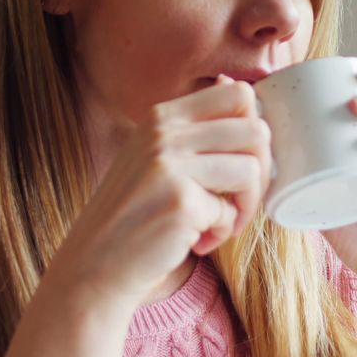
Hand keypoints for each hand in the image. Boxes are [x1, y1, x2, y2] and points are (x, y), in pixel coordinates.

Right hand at [49, 76, 271, 308]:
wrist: (93, 265)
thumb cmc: (134, 214)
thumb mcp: (154, 157)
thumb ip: (194, 130)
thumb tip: (240, 91)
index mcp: (162, 116)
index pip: (238, 93)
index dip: (255, 128)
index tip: (242, 160)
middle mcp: (164, 134)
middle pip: (256, 130)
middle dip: (262, 169)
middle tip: (241, 198)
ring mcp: (170, 166)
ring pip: (252, 169)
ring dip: (247, 204)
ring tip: (222, 222)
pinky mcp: (181, 203)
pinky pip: (231, 212)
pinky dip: (222, 232)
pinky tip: (197, 241)